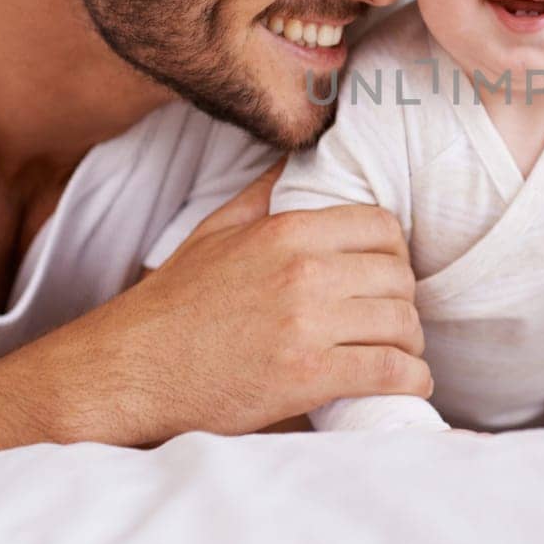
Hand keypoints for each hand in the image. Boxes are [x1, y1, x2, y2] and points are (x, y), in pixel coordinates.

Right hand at [71, 160, 430, 443]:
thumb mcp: (215, 230)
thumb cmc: (173, 303)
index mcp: (287, 231)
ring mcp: (307, 325)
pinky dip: (411, 379)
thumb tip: (297, 159)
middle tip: (394, 318)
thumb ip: (264, 194)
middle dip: (404, 299)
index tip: (388, 274)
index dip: (395, 251)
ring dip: (411, 342)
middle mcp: (304, 272)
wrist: (131, 370)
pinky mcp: (308, 376)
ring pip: (400, 323)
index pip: (381, 227)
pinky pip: (388, 370)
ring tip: (403, 353)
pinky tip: (410, 383)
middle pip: (398, 276)